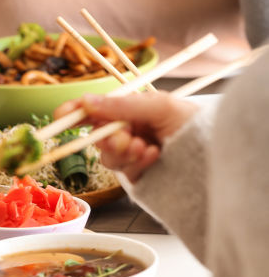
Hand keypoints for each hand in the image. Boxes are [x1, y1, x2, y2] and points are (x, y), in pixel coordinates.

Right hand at [55, 93, 196, 181]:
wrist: (216, 155)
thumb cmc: (194, 124)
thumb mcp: (159, 106)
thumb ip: (122, 105)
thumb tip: (86, 102)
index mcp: (129, 111)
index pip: (93, 110)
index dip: (73, 112)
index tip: (60, 117)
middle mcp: (126, 131)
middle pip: (96, 138)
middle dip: (108, 139)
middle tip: (127, 138)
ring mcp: (131, 154)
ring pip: (106, 158)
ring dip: (125, 152)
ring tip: (148, 148)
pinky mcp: (137, 174)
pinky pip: (123, 172)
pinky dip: (137, 164)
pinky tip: (155, 157)